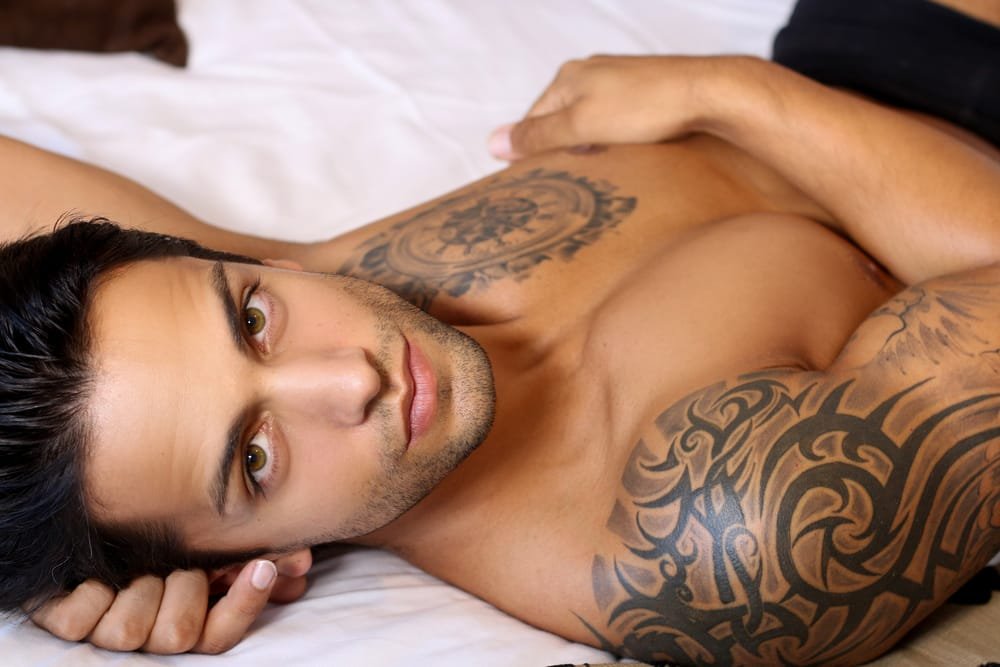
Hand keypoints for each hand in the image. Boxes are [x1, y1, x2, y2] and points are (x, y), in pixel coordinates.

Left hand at [29, 548, 311, 653]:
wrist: (95, 519)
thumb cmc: (162, 535)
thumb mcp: (212, 539)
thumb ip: (254, 549)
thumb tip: (299, 561)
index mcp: (186, 618)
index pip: (221, 636)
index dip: (243, 604)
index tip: (260, 566)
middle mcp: (148, 633)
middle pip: (178, 635)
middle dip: (182, 589)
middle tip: (179, 565)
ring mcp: (107, 629)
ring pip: (129, 631)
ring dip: (136, 591)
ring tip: (136, 570)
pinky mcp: (66, 621)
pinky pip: (77, 622)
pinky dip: (88, 595)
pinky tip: (96, 580)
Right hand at [488, 55, 735, 159]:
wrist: (707, 94)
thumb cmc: (645, 107)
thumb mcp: (580, 126)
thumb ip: (537, 136)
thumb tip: (493, 142)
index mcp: (568, 77)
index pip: (532, 121)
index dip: (530, 153)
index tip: (532, 183)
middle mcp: (590, 74)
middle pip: (559, 121)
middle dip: (560, 151)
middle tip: (566, 182)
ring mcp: (618, 82)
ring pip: (587, 123)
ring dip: (587, 148)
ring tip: (596, 171)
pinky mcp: (643, 93)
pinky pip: (612, 122)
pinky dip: (610, 141)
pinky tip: (623, 156)